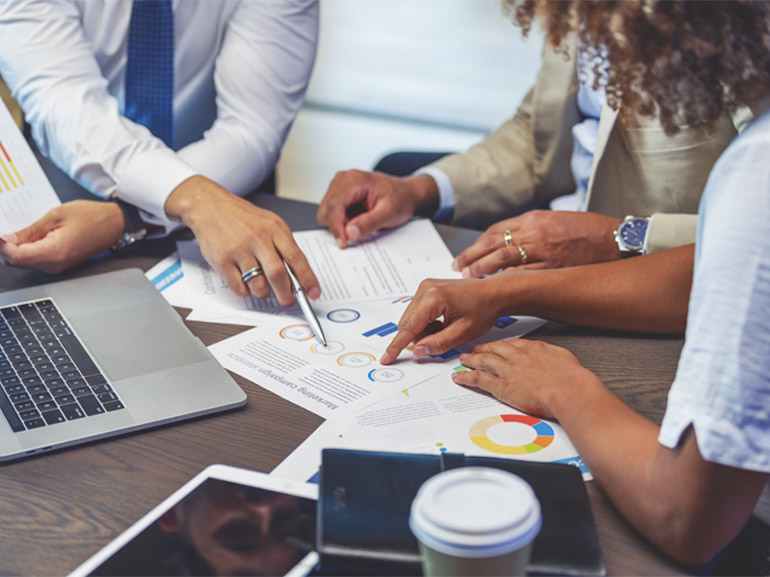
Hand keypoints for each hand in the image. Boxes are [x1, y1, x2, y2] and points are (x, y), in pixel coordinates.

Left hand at [0, 200, 123, 272]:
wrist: (113, 224)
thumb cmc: (92, 217)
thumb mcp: (55, 215)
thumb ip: (30, 230)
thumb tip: (8, 239)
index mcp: (55, 252)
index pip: (15, 256)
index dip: (1, 245)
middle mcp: (55, 264)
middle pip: (16, 262)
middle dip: (5, 247)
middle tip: (3, 230)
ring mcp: (57, 266)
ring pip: (24, 262)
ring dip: (15, 249)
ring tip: (15, 231)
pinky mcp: (59, 264)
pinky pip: (35, 260)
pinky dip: (26, 250)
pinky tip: (27, 237)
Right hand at [165, 175, 319, 305]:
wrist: (209, 206)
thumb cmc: (242, 217)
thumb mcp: (270, 224)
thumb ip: (284, 246)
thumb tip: (298, 276)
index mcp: (275, 228)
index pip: (297, 258)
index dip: (308, 279)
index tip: (314, 292)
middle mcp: (258, 238)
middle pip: (278, 275)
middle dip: (286, 294)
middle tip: (288, 300)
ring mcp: (238, 249)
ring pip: (258, 285)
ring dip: (263, 292)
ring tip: (261, 285)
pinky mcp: (221, 260)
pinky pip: (239, 287)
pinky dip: (245, 290)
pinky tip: (243, 280)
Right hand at [316, 170, 438, 247]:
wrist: (405, 193)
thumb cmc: (400, 199)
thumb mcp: (389, 213)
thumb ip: (369, 223)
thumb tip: (349, 233)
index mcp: (354, 179)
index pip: (334, 205)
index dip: (336, 227)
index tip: (343, 243)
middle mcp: (342, 179)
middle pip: (326, 209)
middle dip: (338, 226)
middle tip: (357, 233)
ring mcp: (339, 185)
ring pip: (326, 212)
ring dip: (339, 223)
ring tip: (360, 222)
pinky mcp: (338, 193)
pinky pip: (331, 212)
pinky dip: (341, 221)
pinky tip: (356, 219)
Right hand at [380, 277, 504, 364]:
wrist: (495, 292)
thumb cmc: (484, 309)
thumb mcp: (463, 332)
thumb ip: (439, 343)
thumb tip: (418, 351)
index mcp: (433, 298)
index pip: (408, 328)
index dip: (396, 346)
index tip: (386, 358)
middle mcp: (425, 288)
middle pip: (407, 323)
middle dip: (418, 338)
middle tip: (439, 342)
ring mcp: (425, 287)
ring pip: (411, 319)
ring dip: (423, 330)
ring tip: (446, 329)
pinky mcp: (428, 288)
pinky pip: (417, 312)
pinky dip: (426, 323)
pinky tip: (443, 323)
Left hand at [452, 211, 622, 276]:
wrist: (614, 239)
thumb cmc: (587, 230)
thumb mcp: (555, 220)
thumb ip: (531, 229)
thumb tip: (508, 241)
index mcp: (534, 218)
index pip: (496, 230)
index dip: (477, 244)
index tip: (466, 254)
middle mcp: (535, 232)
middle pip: (494, 243)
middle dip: (472, 256)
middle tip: (458, 266)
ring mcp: (543, 250)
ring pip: (503, 258)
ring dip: (482, 268)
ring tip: (468, 276)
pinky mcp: (553, 266)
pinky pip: (522, 274)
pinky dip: (505, 279)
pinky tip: (493, 286)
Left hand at [452, 339, 599, 419]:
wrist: (570, 390)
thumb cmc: (572, 379)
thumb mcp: (564, 358)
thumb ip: (553, 356)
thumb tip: (553, 358)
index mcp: (533, 348)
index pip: (511, 344)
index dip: (500, 345)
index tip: (495, 346)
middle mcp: (517, 356)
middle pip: (494, 349)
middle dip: (482, 349)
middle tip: (473, 350)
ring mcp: (508, 370)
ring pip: (483, 361)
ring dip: (471, 360)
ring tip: (463, 360)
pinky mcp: (502, 386)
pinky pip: (479, 379)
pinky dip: (466, 377)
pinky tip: (459, 377)